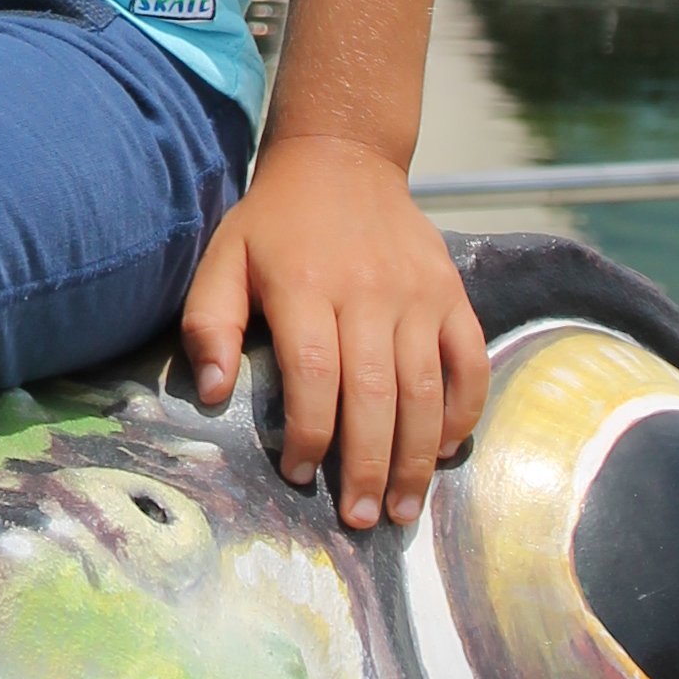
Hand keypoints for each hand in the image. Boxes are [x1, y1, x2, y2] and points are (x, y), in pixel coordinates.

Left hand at [181, 135, 487, 531]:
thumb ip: (209, 323)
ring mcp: (419, 294)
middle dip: (366, 466)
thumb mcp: (223, 259)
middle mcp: (368, 292)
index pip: (315, 374)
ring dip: (416, 458)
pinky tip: (443, 450)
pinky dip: (462, 411)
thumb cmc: (275, 223)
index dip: (310, 434)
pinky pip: (469, 361)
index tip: (299, 475)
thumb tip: (213, 393)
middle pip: (375, 394)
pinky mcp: (452, 293)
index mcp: (306, 285)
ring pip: (425, 389)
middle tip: (357, 519)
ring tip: (401, 509)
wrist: (344, 159)